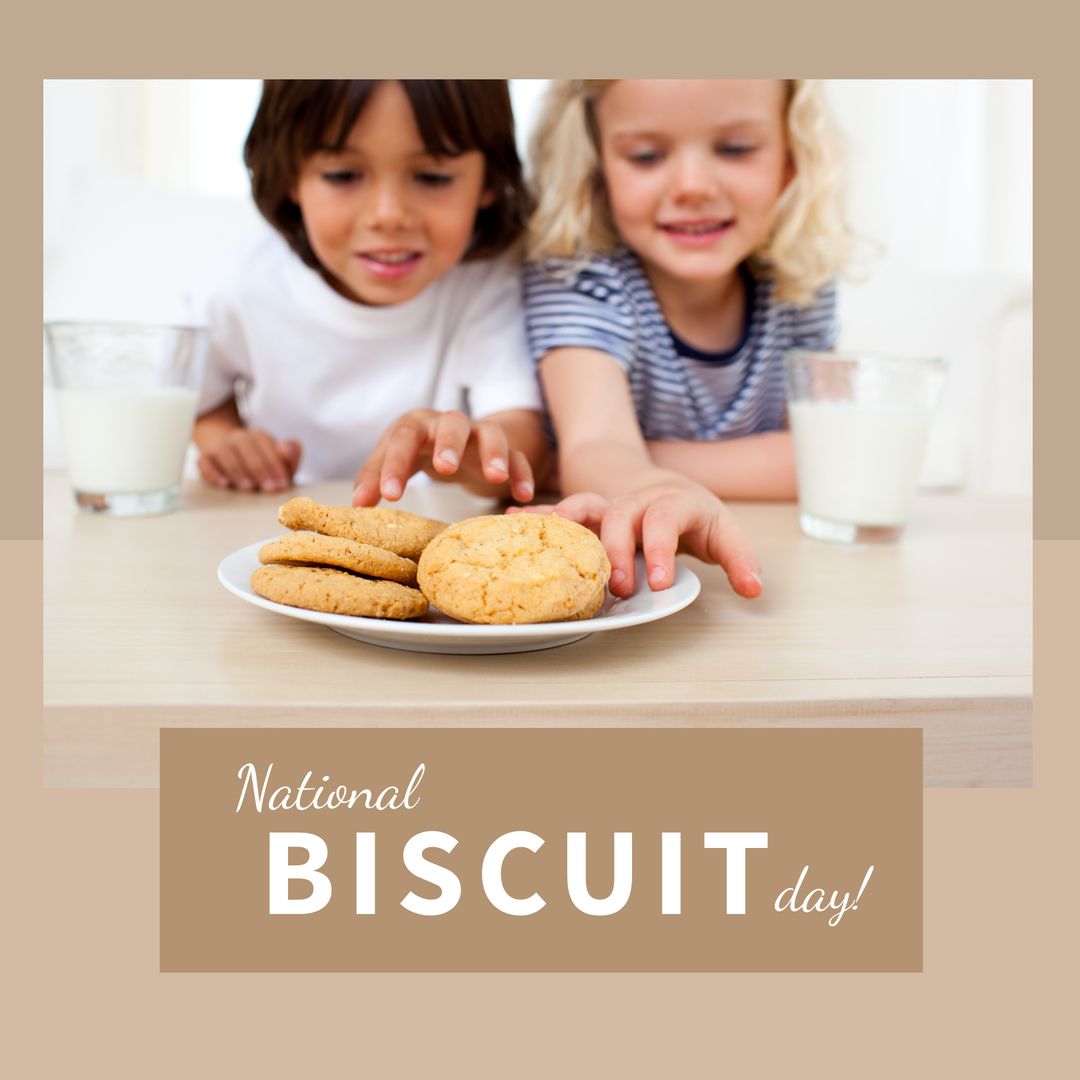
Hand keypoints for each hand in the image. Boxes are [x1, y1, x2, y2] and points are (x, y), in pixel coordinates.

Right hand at [197, 428, 301, 493]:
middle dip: (260, 469)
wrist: (229, 452)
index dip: (275, 463)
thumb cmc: (263, 462)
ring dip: (238, 471)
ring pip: (225, 453)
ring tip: (249, 488)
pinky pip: (204, 462)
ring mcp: (220, 446)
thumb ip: (290, 453)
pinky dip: (213, 472)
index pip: (266, 445)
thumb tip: (287, 450)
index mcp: (258, 435)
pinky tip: (224, 484)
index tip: (283, 483)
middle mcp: (238, 437)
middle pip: (246, 448)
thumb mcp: (281, 458)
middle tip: (269, 489)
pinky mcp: (205, 458)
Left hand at [353, 409, 534, 505]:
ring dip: (494, 453)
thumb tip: (357, 505)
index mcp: (418, 425)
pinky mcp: (506, 450)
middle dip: (449, 444)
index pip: (403, 438)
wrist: (459, 440)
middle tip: (444, 468)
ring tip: (496, 478)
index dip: (394, 465)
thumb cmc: (421, 451)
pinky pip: (518, 457)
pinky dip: (521, 473)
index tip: (388, 497)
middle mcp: (450, 425)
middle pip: (452, 424)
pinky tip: (523, 495)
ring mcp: (481, 435)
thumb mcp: (397, 460)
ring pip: (491, 434)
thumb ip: (375, 477)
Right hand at [509, 483, 761, 599]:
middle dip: (616, 550)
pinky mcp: (588, 514)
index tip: (658, 583)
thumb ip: (738, 560)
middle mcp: (638, 499)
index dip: (661, 548)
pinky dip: (535, 514)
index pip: (666, 519)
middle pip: (622, 514)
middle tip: (618, 588)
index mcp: (674, 502)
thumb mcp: (722, 533)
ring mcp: (610, 504)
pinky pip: (558, 512)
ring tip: (546, 538)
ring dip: (567, 522)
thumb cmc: (695, 517)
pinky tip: (510, 520)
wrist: (666, 485)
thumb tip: (754, 589)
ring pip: (585, 505)